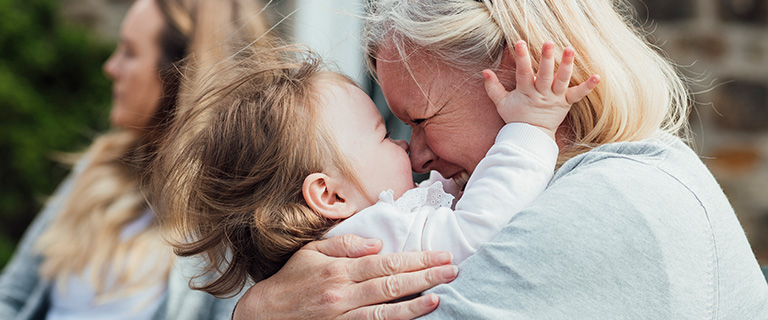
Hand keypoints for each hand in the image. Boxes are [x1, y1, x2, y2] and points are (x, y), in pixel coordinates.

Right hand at [233, 234, 456, 319]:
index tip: (440, 255)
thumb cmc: (291, 281)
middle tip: (452, 269)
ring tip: (441, 293)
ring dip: (416, 302)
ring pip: (386, 309)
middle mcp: (343, 294)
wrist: (266, 315)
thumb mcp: (311, 253)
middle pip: (391, 284)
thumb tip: (377, 242)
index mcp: (338, 271)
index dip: (415, 259)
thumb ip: (344, 245)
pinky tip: (417, 314)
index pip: (385, 262)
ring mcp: (344, 316)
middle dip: (425, 276)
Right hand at [482, 40, 599, 139]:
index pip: (523, 73)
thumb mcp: (501, 103)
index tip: (520, 43)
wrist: (531, 137)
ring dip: (566, 65)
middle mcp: (542, 94)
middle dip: (546, 59)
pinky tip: (597, 76)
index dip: (522, 58)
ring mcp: (555, 98)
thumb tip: (484, 71)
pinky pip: (578, 95)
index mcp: (526, 92)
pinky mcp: (566, 103)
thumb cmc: (516, 117)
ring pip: (562, 80)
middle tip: (549, 43)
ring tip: (570, 50)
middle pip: (545, 75)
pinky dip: (588, 86)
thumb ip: (493, 87)